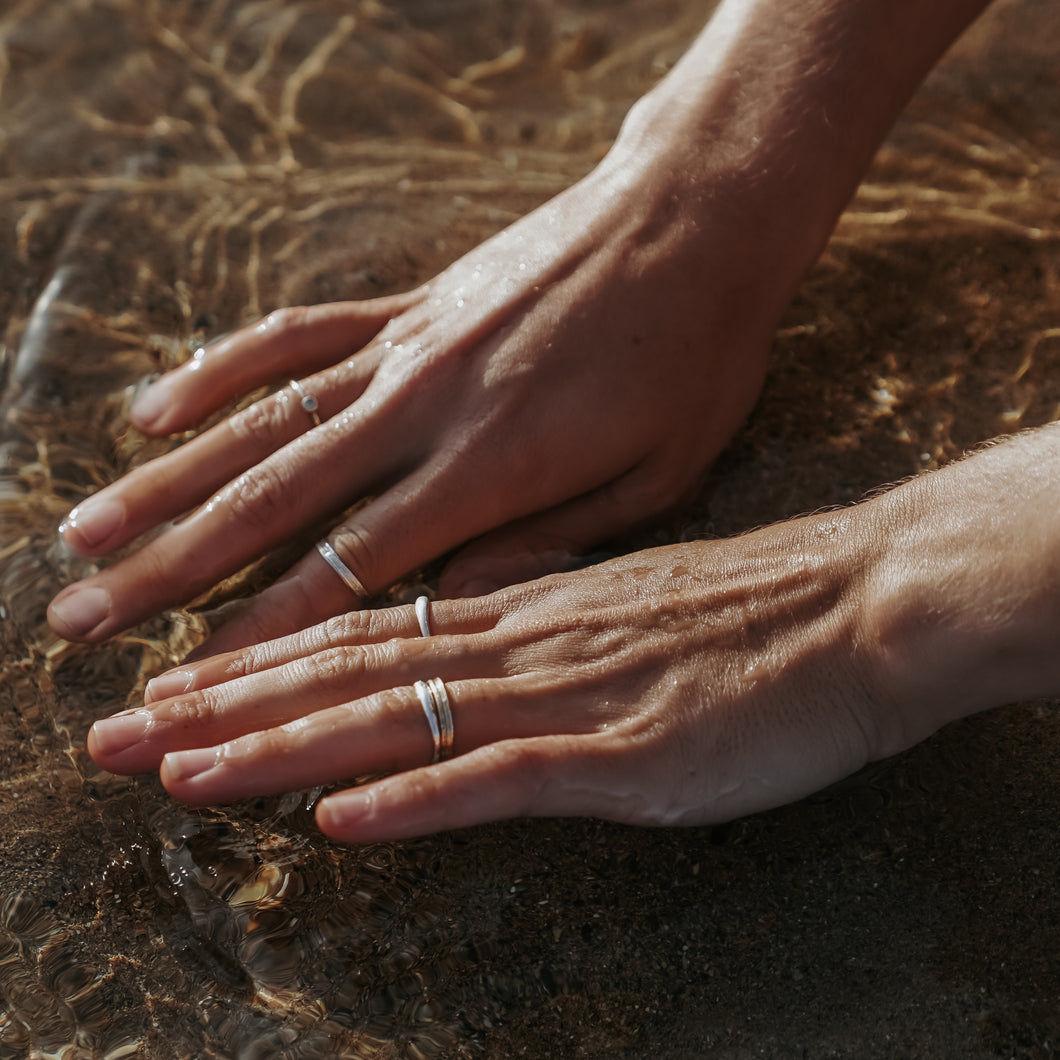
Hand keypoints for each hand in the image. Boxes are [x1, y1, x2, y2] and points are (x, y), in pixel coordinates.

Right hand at [47, 139, 793, 652]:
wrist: (696, 220)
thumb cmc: (692, 360)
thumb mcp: (655, 478)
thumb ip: (549, 541)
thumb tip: (456, 603)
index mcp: (489, 471)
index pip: (349, 569)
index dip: (264, 632)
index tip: (194, 683)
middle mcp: (422, 410)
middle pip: (272, 503)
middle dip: (171, 573)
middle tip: (84, 625)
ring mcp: (404, 349)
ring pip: (259, 425)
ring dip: (164, 484)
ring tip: (86, 537)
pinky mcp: (406, 304)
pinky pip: (293, 338)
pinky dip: (218, 374)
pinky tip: (154, 414)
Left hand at [85, 424, 1059, 841]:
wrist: (858, 604)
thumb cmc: (749, 610)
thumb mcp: (622, 602)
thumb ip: (532, 627)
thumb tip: (452, 659)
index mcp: (523, 605)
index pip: (364, 632)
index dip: (261, 662)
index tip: (175, 686)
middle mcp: (524, 642)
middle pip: (349, 672)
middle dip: (225, 706)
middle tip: (117, 732)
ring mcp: (571, 697)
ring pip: (399, 720)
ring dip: (282, 748)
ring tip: (180, 769)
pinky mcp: (629, 755)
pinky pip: (503, 778)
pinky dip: (418, 800)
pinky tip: (340, 820)